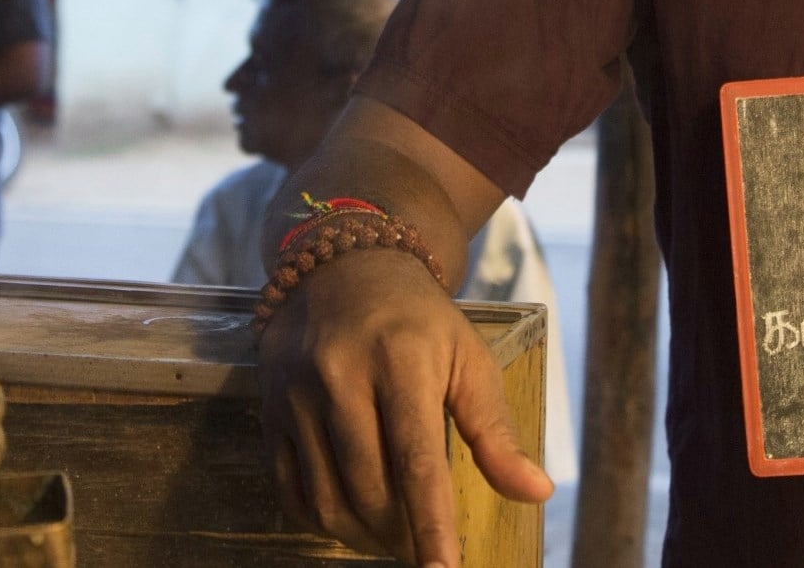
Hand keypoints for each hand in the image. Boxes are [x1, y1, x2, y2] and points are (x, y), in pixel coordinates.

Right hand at [257, 248, 553, 566]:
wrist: (343, 265)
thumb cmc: (419, 318)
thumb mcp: (468, 358)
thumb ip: (495, 431)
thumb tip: (536, 493)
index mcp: (400, 359)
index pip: (416, 460)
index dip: (431, 524)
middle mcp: (339, 375)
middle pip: (370, 488)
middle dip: (402, 534)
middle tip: (425, 547)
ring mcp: (295, 394)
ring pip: (327, 497)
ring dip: (364, 535)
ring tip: (393, 537)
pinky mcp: (267, 408)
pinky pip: (290, 489)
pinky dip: (322, 519)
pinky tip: (352, 519)